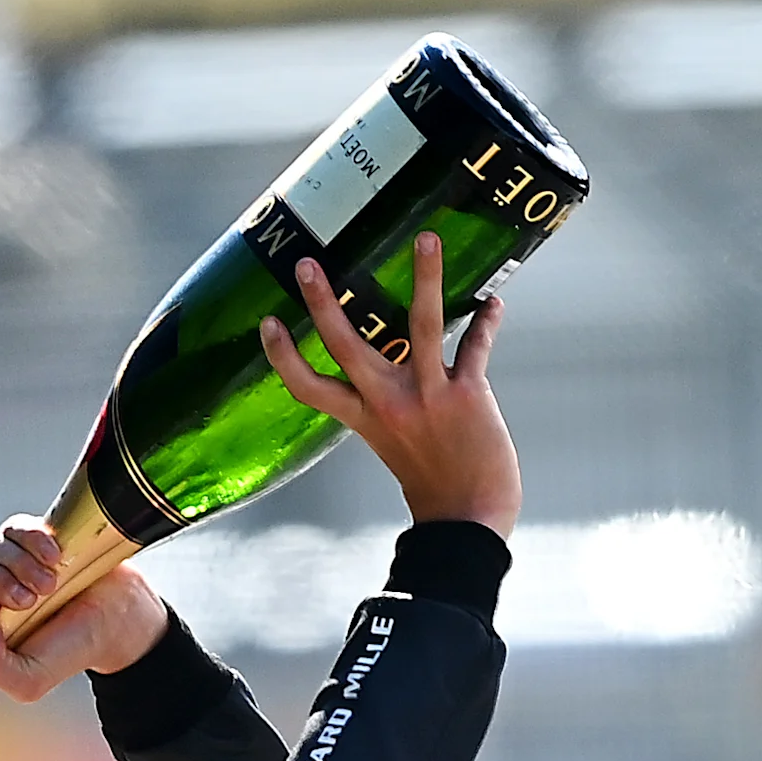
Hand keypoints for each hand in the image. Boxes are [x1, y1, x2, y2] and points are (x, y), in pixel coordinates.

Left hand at [0, 518, 167, 702]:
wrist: (119, 622)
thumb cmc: (73, 649)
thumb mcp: (29, 680)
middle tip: (31, 602)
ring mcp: (7, 563)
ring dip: (20, 566)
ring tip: (51, 585)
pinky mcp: (31, 540)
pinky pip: (15, 528)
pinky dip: (33, 540)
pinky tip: (56, 557)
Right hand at [262, 233, 519, 534]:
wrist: (470, 522)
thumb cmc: (436, 487)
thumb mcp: (398, 445)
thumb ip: (392, 409)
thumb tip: (395, 377)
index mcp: (366, 420)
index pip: (309, 387)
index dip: (284, 357)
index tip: (267, 323)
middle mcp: (389, 404)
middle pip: (346, 346)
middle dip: (323, 303)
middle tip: (306, 264)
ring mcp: (429, 396)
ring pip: (422, 325)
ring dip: (426, 277)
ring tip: (427, 237)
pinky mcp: (468, 395)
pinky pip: (476, 347)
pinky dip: (486, 322)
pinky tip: (494, 303)